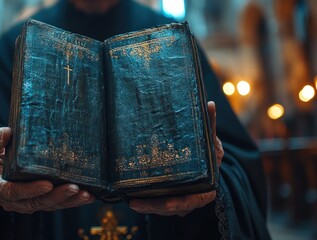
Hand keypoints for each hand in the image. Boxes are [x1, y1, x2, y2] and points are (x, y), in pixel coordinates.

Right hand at [0, 127, 94, 213]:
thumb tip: (7, 133)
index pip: (13, 191)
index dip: (30, 190)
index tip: (47, 184)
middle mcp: (13, 200)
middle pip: (36, 201)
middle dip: (57, 196)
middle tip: (73, 188)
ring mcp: (28, 202)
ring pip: (49, 205)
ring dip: (69, 201)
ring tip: (85, 194)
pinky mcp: (40, 201)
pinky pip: (57, 204)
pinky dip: (73, 201)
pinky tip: (88, 196)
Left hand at [129, 101, 222, 215]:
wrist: (212, 166)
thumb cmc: (210, 154)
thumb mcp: (212, 141)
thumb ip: (210, 126)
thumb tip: (210, 104)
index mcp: (205, 188)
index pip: (188, 200)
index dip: (172, 204)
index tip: (162, 202)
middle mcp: (194, 199)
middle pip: (171, 208)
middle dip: (153, 207)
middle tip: (133, 203)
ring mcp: (184, 203)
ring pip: (164, 209)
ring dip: (147, 207)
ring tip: (130, 201)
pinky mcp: (174, 202)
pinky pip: (160, 206)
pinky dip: (148, 204)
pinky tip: (133, 200)